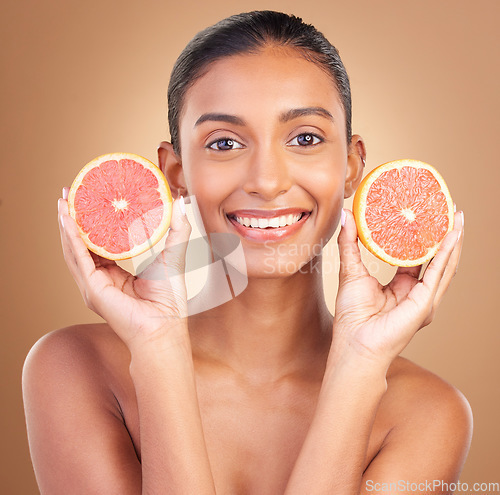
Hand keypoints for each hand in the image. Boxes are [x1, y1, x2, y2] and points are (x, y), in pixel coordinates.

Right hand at [57, 187, 191, 347]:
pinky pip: (78, 260)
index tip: (89, 199)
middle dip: (73, 219)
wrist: (165, 326)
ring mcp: (93, 286)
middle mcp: (99, 280)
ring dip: (66, 225)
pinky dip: (72, 239)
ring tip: (62, 201)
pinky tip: (67, 221)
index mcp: (114, 275)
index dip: (92, 222)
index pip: (98, 244)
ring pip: (73, 250)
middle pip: (81, 245)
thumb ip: (176, 231)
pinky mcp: (92, 289)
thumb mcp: (173, 255)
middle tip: (68, 193)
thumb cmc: (169, 299)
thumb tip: (179, 204)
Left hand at [331, 208, 463, 366]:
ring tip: (457, 217)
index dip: (422, 237)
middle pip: (435, 259)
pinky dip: (447, 254)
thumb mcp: (351, 270)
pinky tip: (452, 236)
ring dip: (453, 241)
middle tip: (448, 209)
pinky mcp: (426, 303)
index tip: (425, 215)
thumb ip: (350, 243)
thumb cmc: (352, 316)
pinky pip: (439, 274)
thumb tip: (347, 215)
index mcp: (401, 287)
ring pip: (444, 265)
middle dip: (444, 235)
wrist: (355, 344)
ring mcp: (424, 299)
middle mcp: (417, 292)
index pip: (417, 257)